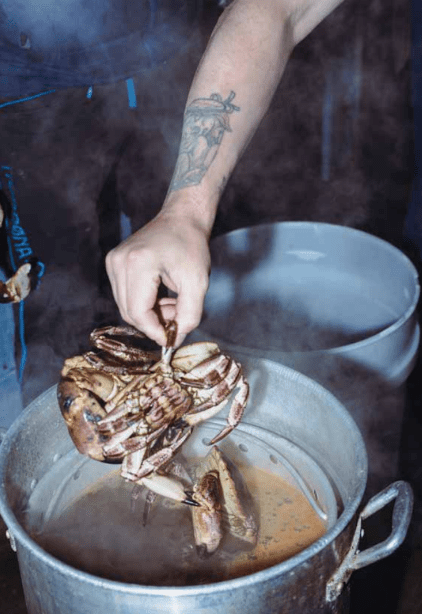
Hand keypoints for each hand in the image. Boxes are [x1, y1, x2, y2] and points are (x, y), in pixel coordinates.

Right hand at [105, 211, 210, 347]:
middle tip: (178, 319)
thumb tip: (175, 340)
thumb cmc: (192, 246)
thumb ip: (189, 315)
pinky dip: (143, 304)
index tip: (172, 339)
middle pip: (129, 312)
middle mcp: (118, 262)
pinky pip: (125, 296)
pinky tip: (162, 296)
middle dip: (154, 323)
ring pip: (126, 306)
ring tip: (173, 304)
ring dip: (149, 314)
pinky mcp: (114, 262)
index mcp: (138, 263)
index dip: (155, 331)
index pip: (138, 312)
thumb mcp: (198, 283)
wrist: (181, 219)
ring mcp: (113, 261)